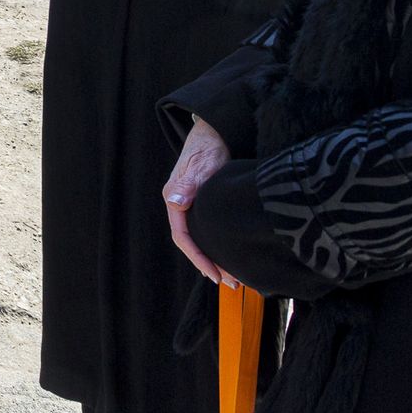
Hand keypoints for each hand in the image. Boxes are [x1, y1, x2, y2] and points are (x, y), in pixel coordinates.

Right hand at [164, 117, 238, 286]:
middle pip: (191, 242)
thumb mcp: (201, 161)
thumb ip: (189, 182)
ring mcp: (193, 205)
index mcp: (175, 197)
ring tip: (236, 278)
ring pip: (201, 238)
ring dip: (216, 258)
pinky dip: (220, 246)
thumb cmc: (209, 143)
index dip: (198, 257)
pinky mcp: (205, 204)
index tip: (215, 274)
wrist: (216, 129)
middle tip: (232, 283)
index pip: (182, 236)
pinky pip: (209, 231)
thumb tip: (175, 202)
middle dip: (209, 265)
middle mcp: (181, 204)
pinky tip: (234, 256)